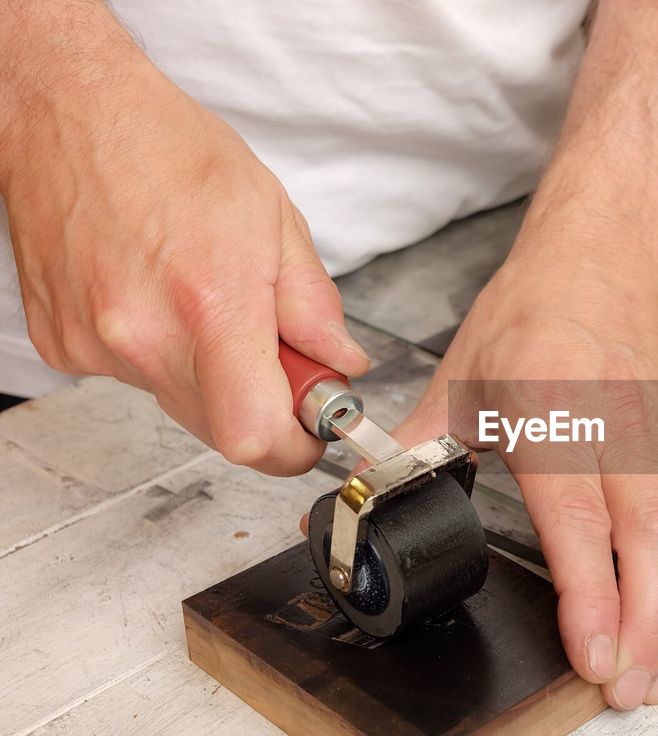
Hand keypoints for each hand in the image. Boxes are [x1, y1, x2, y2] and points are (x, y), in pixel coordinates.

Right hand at [0, 45, 367, 474]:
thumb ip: (314, 305)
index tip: (312, 428)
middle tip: (272, 350)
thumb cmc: (167, 148)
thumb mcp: (273, 217)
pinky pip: (133, 377)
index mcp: (209, 302)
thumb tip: (340, 362)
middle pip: (221, 429)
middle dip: (261, 404)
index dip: (294, 448)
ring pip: (178, 403)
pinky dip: (161, 352)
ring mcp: (93, 344)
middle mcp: (142, 333)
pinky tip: (156, 294)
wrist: (69, 112)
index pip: (255, 435)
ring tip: (201, 299)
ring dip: (210, 374)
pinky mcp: (61, 345)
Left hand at [395, 252, 657, 709]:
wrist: (606, 260)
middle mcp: (621, 419)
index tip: (593, 654)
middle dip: (646, 626)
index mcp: (552, 399)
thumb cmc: (534, 314)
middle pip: (653, 537)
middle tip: (624, 692)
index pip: (581, 513)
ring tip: (655, 681)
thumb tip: (376, 501)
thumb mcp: (464, 373)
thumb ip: (421, 447)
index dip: (593, 591)